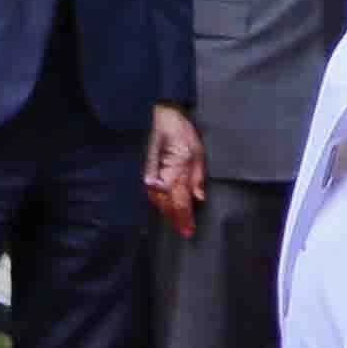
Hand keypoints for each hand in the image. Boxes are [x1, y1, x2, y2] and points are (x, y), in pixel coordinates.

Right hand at [147, 106, 208, 237]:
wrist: (162, 115)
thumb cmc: (182, 131)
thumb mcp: (197, 151)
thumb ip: (197, 176)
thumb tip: (199, 197)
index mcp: (175, 174)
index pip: (180, 204)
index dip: (185, 219)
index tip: (189, 231)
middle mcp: (161, 178)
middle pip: (168, 206)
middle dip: (176, 220)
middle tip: (185, 232)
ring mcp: (151, 175)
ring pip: (158, 202)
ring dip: (167, 213)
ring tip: (177, 224)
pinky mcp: (147, 172)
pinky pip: (153, 193)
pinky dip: (159, 202)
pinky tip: (164, 207)